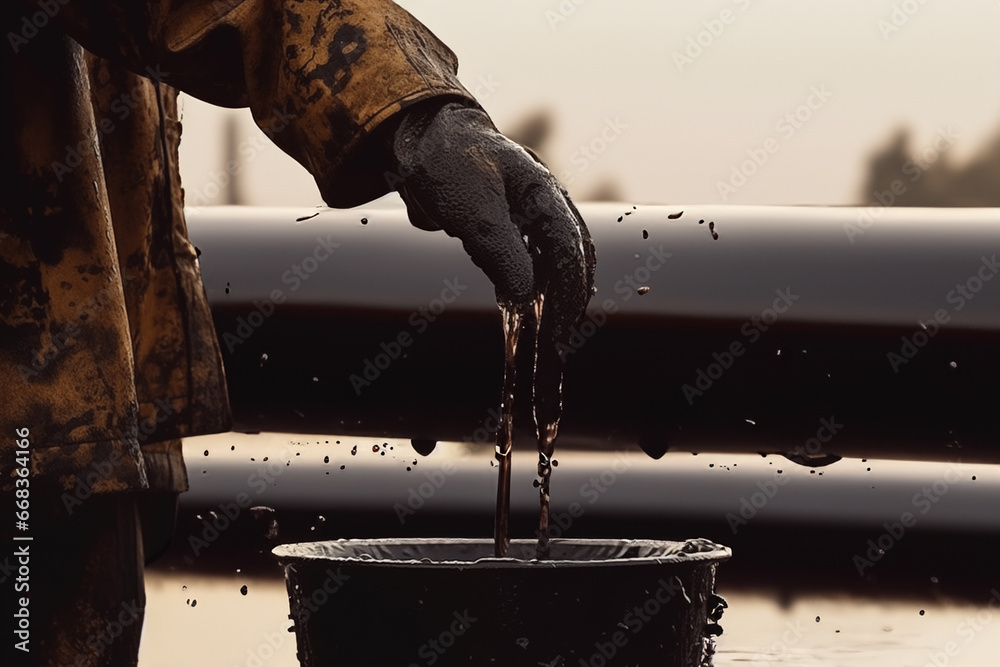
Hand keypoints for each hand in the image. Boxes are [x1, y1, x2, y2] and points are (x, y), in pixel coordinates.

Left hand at [386, 100, 596, 424]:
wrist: (418, 139)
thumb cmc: (449, 164)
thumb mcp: (473, 211)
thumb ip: (501, 252)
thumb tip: (526, 298)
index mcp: (544, 194)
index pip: (571, 250)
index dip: (571, 293)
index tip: (561, 330)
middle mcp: (544, 207)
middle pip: (571, 261)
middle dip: (568, 304)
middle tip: (558, 345)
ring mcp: (526, 218)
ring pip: (552, 266)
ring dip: (551, 301)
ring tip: (548, 339)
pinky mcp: (506, 230)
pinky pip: (526, 265)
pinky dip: (527, 292)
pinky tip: (520, 312)